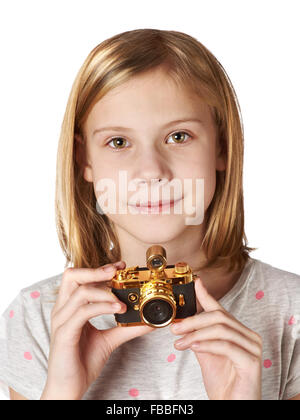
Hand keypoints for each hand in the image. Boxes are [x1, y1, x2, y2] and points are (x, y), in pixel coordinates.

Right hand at [41, 261, 154, 399]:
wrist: (69, 388)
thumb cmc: (83, 362)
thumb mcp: (108, 340)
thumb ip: (126, 328)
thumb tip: (149, 321)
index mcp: (70, 307)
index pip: (80, 278)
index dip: (100, 269)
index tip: (120, 266)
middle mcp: (62, 310)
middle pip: (72, 276)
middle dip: (96, 270)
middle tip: (116, 271)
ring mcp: (61, 321)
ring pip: (80, 292)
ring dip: (105, 291)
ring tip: (123, 300)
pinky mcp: (64, 334)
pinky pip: (82, 312)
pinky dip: (102, 307)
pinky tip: (118, 309)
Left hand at [170, 277, 261, 399]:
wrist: (231, 405)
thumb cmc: (222, 381)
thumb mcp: (205, 353)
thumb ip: (198, 335)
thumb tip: (184, 320)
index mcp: (238, 331)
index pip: (220, 309)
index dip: (206, 294)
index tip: (195, 282)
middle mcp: (248, 335)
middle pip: (219, 317)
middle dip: (193, 320)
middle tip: (175, 328)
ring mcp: (252, 348)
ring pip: (221, 329)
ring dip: (195, 334)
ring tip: (180, 342)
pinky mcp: (251, 361)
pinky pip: (226, 346)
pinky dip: (206, 344)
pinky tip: (193, 347)